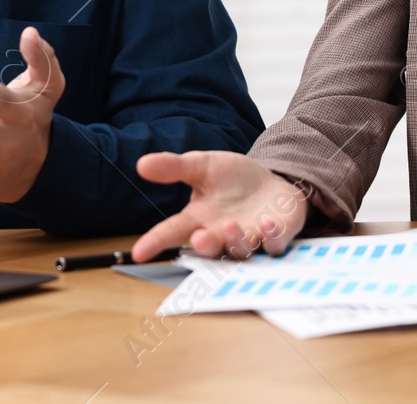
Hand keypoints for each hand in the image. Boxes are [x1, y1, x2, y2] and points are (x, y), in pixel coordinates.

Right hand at [131, 151, 309, 261]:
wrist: (269, 183)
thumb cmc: (232, 180)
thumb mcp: (202, 166)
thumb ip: (174, 167)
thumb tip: (142, 164)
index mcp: (199, 219)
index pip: (172, 232)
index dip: (156, 242)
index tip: (140, 252)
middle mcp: (222, 235)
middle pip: (209, 248)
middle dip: (204, 246)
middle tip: (199, 238)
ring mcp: (250, 238)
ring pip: (241, 250)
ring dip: (236, 241)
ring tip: (230, 225)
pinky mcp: (276, 236)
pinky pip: (274, 244)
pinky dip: (271, 237)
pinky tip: (268, 223)